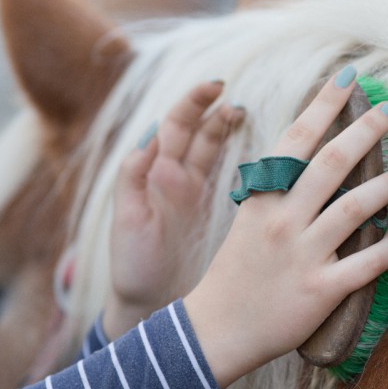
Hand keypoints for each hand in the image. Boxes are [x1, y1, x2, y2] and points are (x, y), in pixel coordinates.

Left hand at [103, 81, 244, 338]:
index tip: (214, 87)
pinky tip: (260, 154)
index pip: (174, 128)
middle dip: (216, 111)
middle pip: (199, 134)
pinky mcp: (213, 214)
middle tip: (238, 102)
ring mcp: (196, 195)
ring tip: (247, 116)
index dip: (193, 103)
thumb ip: (133, 177)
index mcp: (155, 176)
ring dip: (228, 130)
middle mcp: (176, 179)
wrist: (147, 301)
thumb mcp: (127, 220)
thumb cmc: (133, 264)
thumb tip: (151, 134)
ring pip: (215, 152)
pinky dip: (242, 162)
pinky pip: (229, 179)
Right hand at [185, 68, 387, 388]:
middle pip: (332, 163)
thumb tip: (309, 172)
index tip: (347, 79)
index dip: (323, 106)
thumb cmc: (232, 275)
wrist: (218, 328)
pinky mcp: (320, 289)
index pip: (294, 141)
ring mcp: (301, 255)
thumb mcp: (245, 225)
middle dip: (367, 129)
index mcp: (260, 201)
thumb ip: (274, 198)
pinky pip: (366, 263)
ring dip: (387, 185)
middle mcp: (282, 221)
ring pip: (354, 208)